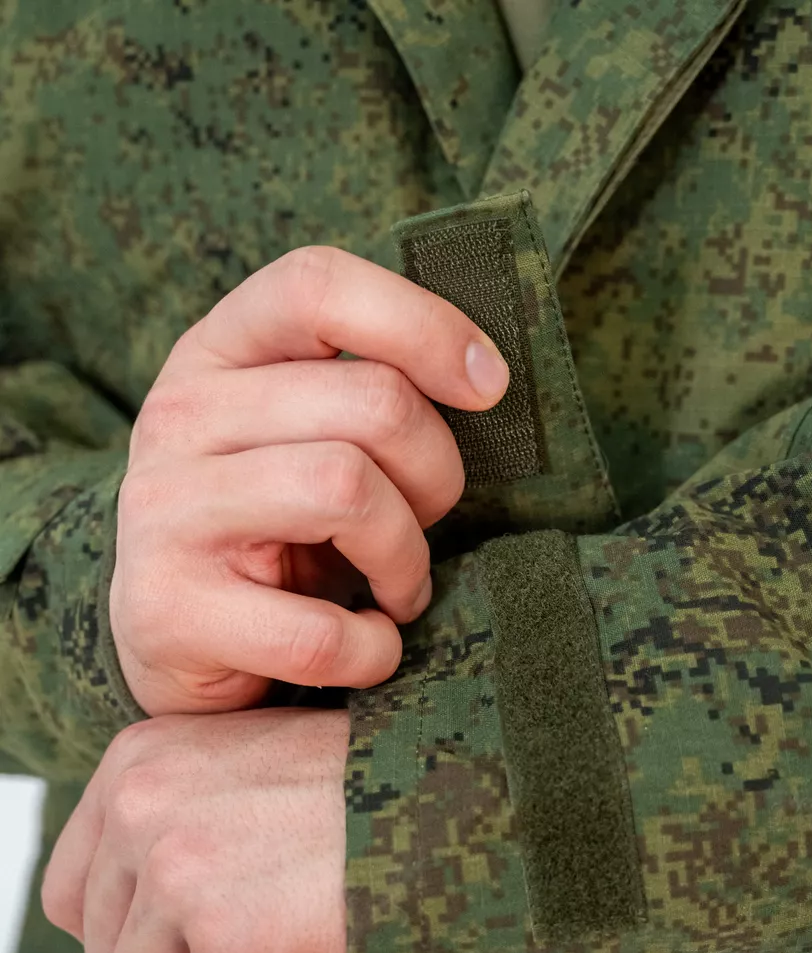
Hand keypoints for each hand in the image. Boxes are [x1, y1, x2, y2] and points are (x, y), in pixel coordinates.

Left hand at [41, 708, 351, 952]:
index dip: (137, 933)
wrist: (463, 790)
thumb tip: (130, 928)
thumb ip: (172, 826)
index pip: (73, 896)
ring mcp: (185, 877)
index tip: (206, 925)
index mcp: (137, 762)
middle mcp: (144, 810)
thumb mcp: (242, 770)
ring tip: (302, 951)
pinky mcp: (236, 948)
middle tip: (278, 932)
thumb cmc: (368, 788)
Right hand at [112, 245, 508, 715]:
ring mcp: (165, 512)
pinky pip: (321, 631)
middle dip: (437, 475)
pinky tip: (365, 644)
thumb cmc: (269, 521)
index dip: (424, 325)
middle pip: (373, 402)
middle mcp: (178, 416)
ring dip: (407, 560)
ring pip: (348, 492)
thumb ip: (366, 391)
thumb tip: (486, 377)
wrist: (166, 634)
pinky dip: (373, 650)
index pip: (318, 286)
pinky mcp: (167, 611)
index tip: (490, 386)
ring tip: (397, 586)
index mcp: (216, 352)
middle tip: (426, 522)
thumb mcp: (299, 433)